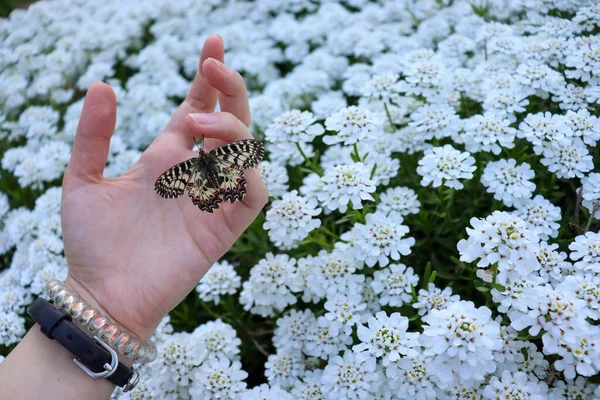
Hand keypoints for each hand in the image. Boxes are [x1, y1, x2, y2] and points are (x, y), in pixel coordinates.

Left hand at [60, 35, 267, 341]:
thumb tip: (104, 84)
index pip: (199, 108)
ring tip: (198, 125)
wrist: (102, 293)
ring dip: (232, 128)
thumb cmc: (92, 243)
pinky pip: (254, 193)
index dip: (210, 78)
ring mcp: (213, 199)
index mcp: (167, 157)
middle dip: (230, 90)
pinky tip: (220, 164)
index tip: (212, 43)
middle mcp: (195, 173)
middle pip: (231, 122)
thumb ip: (94, 135)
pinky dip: (248, 173)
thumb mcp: (83, 180)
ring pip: (247, 152)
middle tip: (214, 64)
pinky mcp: (224, 227)